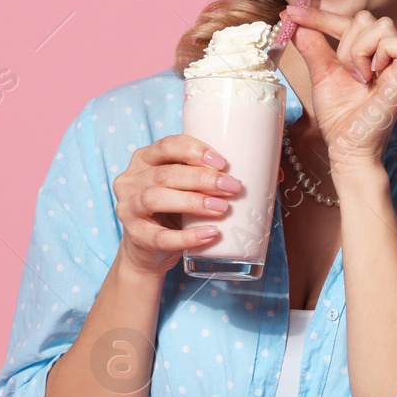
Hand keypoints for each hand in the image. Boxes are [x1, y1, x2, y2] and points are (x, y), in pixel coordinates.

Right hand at [111, 135, 243, 276]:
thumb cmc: (173, 211)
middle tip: (232, 187)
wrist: (148, 251)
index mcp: (144, 160)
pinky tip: (210, 234)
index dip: (194, 151)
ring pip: (157, 199)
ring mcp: (129, 209)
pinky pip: (162, 237)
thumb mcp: (184, 187)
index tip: (223, 162)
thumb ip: (209, 175)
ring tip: (222, 208)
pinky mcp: (137, 237)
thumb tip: (267, 173)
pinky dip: (188, 237)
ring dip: (194, 202)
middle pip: (165, 174)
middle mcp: (131, 181)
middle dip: (202, 179)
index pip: (167, 146)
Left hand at [282, 3, 396, 169]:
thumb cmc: (340, 116)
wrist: (346, 146)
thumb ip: (311, 46)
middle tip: (345, 72)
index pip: (349, 20)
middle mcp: (387, 54)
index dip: (321, 16)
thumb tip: (294, 20)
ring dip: (359, 51)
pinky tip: (372, 76)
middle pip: (366, 17)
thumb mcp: (321, 74)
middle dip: (345, 43)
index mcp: (369, 52)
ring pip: (382, 24)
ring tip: (359, 77)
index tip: (293, 12)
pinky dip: (380, 55)